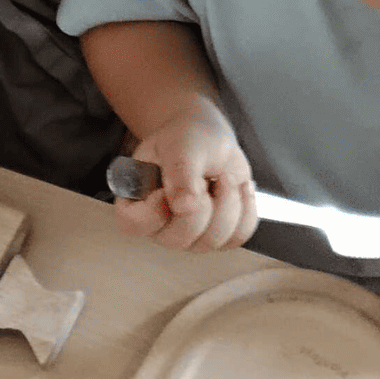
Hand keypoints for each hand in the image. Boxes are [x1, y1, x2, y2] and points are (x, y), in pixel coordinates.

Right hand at [114, 103, 258, 251]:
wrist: (210, 137)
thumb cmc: (187, 137)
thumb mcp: (181, 145)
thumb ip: (180, 172)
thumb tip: (184, 207)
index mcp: (135, 199)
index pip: (133, 224)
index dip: (155, 210)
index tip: (169, 186)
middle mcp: (157, 223)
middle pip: (177, 239)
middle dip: (202, 206)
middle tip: (207, 175)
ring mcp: (187, 234)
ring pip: (210, 242)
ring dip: (228, 204)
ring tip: (224, 177)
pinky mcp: (216, 234)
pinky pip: (236, 237)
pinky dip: (246, 210)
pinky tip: (240, 187)